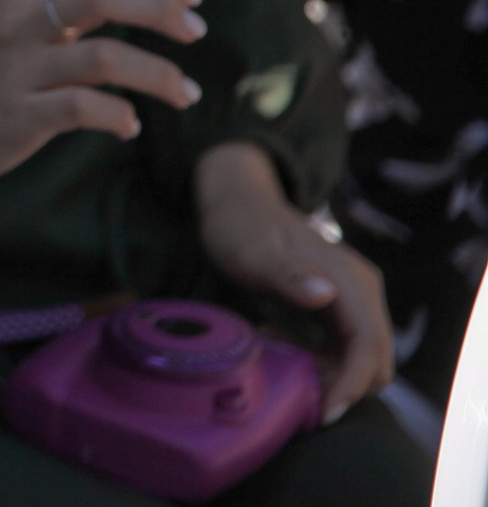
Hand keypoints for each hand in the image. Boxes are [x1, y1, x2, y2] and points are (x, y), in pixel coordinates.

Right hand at [0, 0, 206, 185]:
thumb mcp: (17, 22)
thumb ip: (68, 4)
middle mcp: (20, 21)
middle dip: (162, 10)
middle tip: (196, 32)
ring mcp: (17, 68)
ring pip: (104, 56)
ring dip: (160, 75)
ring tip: (186, 93)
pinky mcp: (17, 115)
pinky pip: (84, 110)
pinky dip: (120, 117)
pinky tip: (129, 127)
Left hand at [195, 141, 392, 422]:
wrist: (239, 203)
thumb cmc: (241, 228)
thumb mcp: (253, 253)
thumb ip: (287, 276)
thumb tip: (327, 296)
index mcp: (350, 281)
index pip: (369, 346)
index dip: (352, 384)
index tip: (325, 411)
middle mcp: (363, 291)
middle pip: (375, 360)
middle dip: (344, 385)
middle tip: (297, 390)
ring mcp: (355, 299)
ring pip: (363, 358)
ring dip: (331, 374)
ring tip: (284, 362)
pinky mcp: (341, 308)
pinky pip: (345, 348)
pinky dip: (323, 361)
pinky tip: (285, 347)